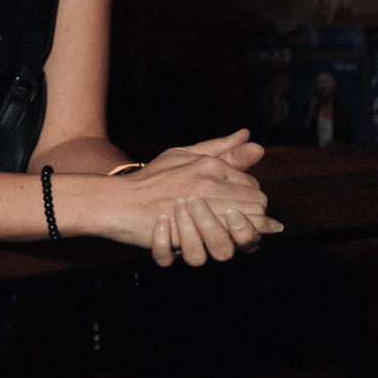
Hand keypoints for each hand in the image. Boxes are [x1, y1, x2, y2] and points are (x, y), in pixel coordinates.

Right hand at [61, 132, 282, 266]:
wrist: (120, 202)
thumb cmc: (151, 178)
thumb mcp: (183, 154)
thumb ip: (219, 147)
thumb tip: (248, 134)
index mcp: (210, 166)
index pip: (254, 185)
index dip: (250, 198)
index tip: (239, 205)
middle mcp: (210, 185)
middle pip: (258, 205)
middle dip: (255, 215)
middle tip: (240, 220)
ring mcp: (202, 210)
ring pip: (249, 226)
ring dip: (246, 231)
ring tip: (235, 231)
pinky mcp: (194, 234)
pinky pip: (228, 243)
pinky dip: (230, 243)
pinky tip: (227, 240)